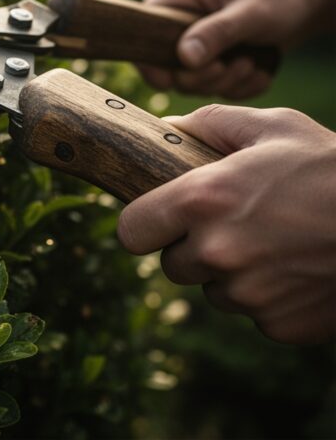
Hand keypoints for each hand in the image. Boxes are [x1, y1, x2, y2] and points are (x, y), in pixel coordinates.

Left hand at [117, 104, 335, 344]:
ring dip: (229, 273)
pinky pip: (252, 313)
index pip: (131, 231)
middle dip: (191, 247)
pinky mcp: (279, 324)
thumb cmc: (331, 167)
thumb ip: (209, 123)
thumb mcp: (272, 126)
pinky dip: (266, 295)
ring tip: (271, 241)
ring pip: (213, 291)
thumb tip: (167, 127)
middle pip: (172, 265)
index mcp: (203, 200)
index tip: (157, 219)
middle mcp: (217, 252)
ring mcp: (248, 294)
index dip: (143, 224)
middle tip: (229, 223)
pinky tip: (295, 266)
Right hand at [139, 0, 312, 98]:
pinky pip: (212, 84)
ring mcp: (197, 37)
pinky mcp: (213, 54)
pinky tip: (257, 71)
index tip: (171, 81)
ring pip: (191, 79)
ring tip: (251, 64)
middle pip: (168, 64)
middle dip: (202, 76)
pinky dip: (236, 86)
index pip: (144, 30)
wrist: (310, 0)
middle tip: (231, 67)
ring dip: (223, 81)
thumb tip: (184, 58)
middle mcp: (182, 17)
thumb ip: (216, 34)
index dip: (150, 61)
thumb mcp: (250, 13)